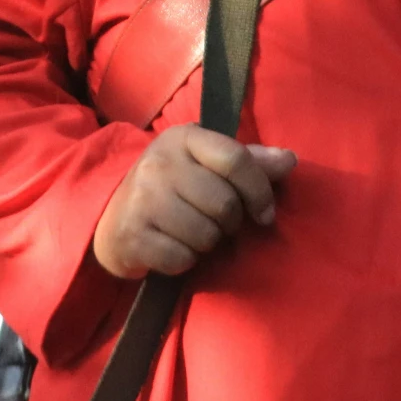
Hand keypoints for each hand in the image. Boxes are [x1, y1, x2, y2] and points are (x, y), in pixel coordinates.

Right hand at [92, 126, 295, 279]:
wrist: (111, 215)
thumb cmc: (172, 186)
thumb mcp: (206, 164)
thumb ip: (249, 162)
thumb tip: (290, 160)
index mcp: (184, 139)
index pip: (236, 160)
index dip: (259, 191)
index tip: (264, 213)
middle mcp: (160, 163)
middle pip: (225, 204)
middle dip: (229, 223)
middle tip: (215, 223)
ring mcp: (143, 199)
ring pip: (206, 235)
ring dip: (207, 243)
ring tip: (192, 233)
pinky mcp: (132, 234)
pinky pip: (182, 258)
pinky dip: (185, 261)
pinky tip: (173, 247)